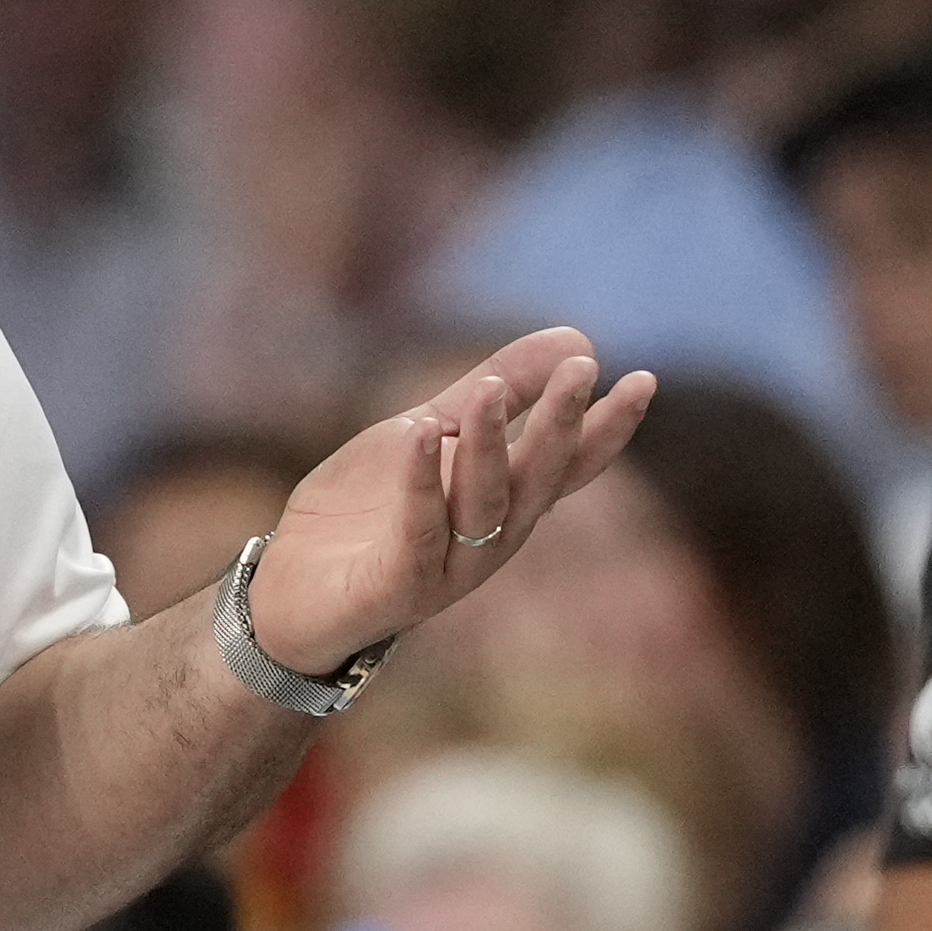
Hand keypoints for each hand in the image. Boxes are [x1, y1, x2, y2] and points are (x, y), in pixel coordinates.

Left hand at [242, 327, 655, 674]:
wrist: (289, 593)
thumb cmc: (365, 514)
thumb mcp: (430, 433)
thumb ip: (495, 392)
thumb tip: (576, 337)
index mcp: (504, 504)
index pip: (569, 466)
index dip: (607, 428)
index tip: (642, 380)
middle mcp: (490, 540)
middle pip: (537, 482)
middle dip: (561, 426)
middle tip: (582, 371)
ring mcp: (449, 569)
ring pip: (485, 504)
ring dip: (491, 445)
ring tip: (491, 388)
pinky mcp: (399, 586)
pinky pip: (419, 530)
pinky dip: (422, 481)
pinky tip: (423, 434)